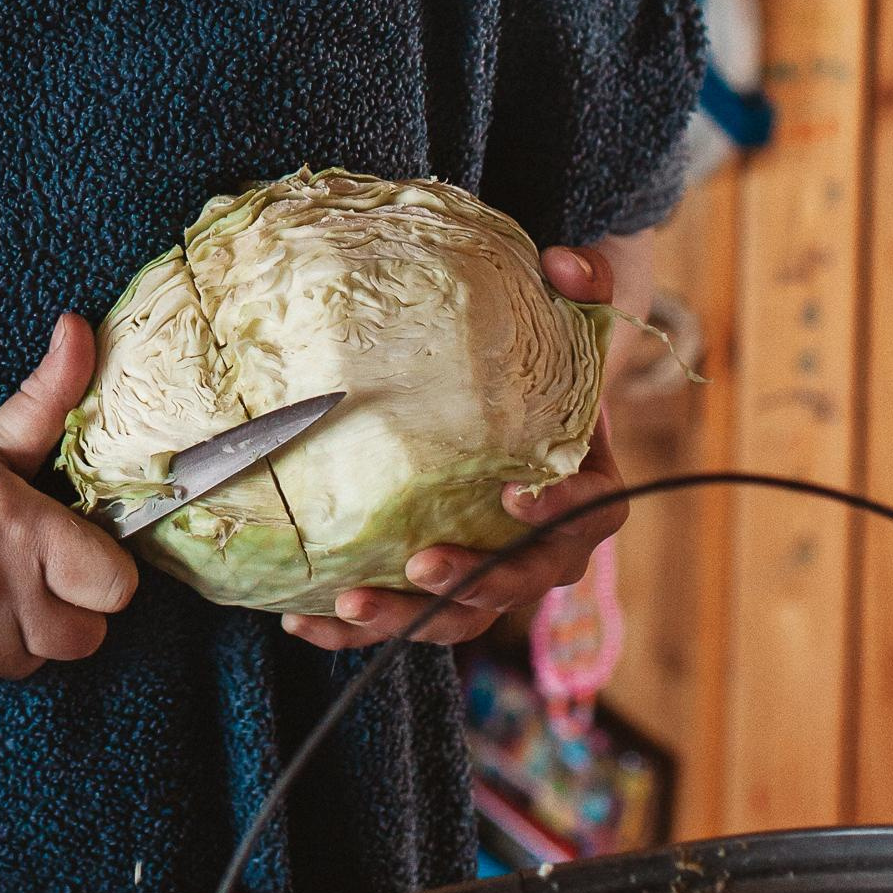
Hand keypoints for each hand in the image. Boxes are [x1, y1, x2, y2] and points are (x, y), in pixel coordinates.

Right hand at [0, 313, 135, 715]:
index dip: (98, 571)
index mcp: (16, 525)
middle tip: (13, 575)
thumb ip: (42, 401)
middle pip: (84, 635)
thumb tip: (80, 329)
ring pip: (34, 663)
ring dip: (12, 637)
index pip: (115, 584)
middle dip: (59, 609)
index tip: (69, 556)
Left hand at [278, 243, 632, 655]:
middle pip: (519, 583)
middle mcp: (546, 544)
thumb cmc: (548, 361)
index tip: (514, 497)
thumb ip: (585, 285)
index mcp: (588, 488)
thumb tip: (566, 265)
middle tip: (420, 566)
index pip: (589, 512)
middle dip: (471, 584)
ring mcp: (493, 571)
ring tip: (348, 604)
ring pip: (459, 616)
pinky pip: (407, 616)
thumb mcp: (574, 313)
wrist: (525, 404)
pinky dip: (358, 627)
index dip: (560, 512)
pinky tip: (304, 620)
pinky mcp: (442, 583)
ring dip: (405, 619)